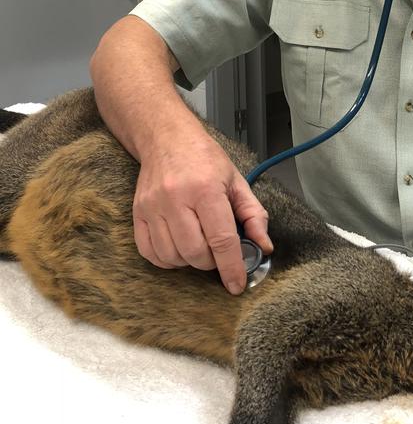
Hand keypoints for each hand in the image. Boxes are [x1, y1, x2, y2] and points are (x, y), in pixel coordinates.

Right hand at [132, 129, 272, 294]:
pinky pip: (150, 253)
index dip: (231, 267)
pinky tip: (178, 248)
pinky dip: (167, 260)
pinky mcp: (137, 212)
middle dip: (211, 262)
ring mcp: (152, 206)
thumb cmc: (205, 159)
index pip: (221, 240)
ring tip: (199, 245)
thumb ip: (253, 215)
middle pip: (195, 253)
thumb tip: (263, 246)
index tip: (237, 285)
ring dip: (189, 262)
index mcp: (206, 189)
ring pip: (172, 257)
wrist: (167, 139)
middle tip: (218, 251)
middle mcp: (176, 198)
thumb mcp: (237, 181)